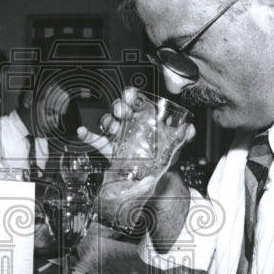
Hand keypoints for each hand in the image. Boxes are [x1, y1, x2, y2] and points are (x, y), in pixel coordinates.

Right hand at [79, 87, 194, 233]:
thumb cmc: (162, 158)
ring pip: (109, 123)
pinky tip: (82, 132)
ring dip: (108, 120)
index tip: (130, 94)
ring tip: (111, 124)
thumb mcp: (174, 147)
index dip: (132, 97)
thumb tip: (191, 128)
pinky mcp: (110, 150)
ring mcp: (119, 137)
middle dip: (120, 107)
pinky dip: (88, 136)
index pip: (137, 104)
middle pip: (121, 111)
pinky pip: (97, 141)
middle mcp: (130, 125)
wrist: (153, 179)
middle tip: (122, 111)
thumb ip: (183, 137)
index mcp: (144, 121)